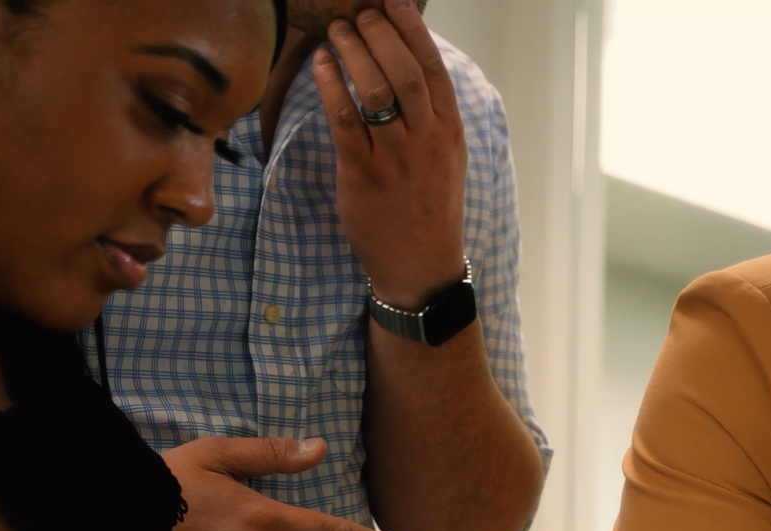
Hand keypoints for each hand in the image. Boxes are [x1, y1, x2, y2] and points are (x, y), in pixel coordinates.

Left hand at [314, 0, 467, 307]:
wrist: (421, 264)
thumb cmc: (428, 208)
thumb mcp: (444, 160)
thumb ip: (430, 118)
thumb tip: (403, 68)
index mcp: (450, 134)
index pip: (434, 71)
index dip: (414, 31)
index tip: (395, 3)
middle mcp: (427, 142)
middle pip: (405, 73)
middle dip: (381, 35)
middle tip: (360, 13)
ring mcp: (396, 158)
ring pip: (376, 90)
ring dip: (354, 52)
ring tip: (337, 29)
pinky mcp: (363, 173)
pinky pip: (344, 118)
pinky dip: (331, 84)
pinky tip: (321, 63)